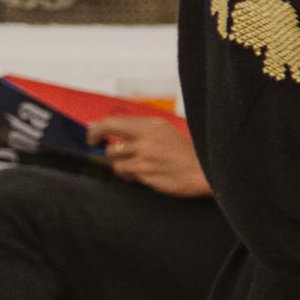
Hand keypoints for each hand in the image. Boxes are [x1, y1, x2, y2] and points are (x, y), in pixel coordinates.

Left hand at [95, 111, 209, 198]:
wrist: (208, 171)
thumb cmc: (190, 153)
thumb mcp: (167, 133)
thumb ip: (142, 132)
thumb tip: (114, 133)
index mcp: (153, 125)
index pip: (112, 123)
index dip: (96, 130)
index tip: (91, 136)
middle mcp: (147, 139)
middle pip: (110, 147)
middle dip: (110, 153)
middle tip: (108, 152)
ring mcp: (146, 158)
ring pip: (116, 163)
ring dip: (122, 166)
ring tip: (137, 166)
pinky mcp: (146, 174)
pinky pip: (127, 175)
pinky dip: (131, 176)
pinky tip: (145, 174)